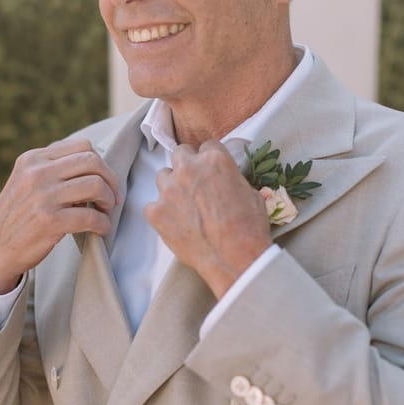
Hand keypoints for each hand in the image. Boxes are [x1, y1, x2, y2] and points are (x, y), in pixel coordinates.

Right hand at [0, 138, 119, 293]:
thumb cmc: (17, 217)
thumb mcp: (26, 182)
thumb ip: (53, 169)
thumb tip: (95, 167)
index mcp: (33, 159)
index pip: (82, 146)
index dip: (101, 164)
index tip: (105, 180)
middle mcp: (37, 173)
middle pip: (92, 161)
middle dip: (110, 180)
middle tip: (112, 198)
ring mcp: (42, 196)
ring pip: (95, 185)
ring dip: (108, 201)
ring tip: (105, 213)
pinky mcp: (49, 221)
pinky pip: (91, 216)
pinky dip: (103, 224)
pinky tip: (101, 230)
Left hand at [144, 142, 271, 298]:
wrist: (235, 259)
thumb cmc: (249, 227)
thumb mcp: (251, 193)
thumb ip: (232, 179)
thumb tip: (227, 181)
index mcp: (214, 159)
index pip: (207, 146)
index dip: (210, 160)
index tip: (212, 172)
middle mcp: (188, 168)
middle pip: (180, 154)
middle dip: (187, 166)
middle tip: (195, 184)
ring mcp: (169, 190)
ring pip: (163, 177)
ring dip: (172, 187)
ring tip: (184, 206)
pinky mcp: (156, 213)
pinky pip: (152, 206)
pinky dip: (161, 213)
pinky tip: (175, 224)